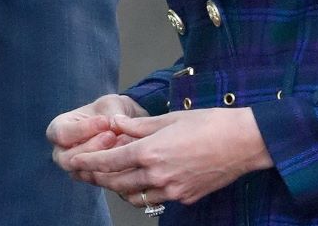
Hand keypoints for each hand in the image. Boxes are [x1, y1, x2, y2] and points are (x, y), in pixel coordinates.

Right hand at [47, 94, 147, 181]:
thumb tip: (113, 127)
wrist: (122, 124)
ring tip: (122, 143)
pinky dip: (113, 169)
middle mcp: (61, 152)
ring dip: (103, 160)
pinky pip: (99, 181)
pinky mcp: (91, 178)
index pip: (62, 134)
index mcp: (57, 129)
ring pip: (84, 172)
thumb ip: (110, 115)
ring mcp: (75, 169)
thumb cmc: (109, 110)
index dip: (83, 129)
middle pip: (67, 159)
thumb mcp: (109, 104)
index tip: (105, 121)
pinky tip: (127, 156)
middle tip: (112, 136)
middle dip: (91, 148)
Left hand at [68, 107, 273, 207]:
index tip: (74, 162)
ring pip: (135, 195)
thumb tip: (116, 124)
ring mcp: (172, 190)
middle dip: (98, 178)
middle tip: (84, 173)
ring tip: (109, 178)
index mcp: (151, 151)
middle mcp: (158, 175)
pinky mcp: (184, 198)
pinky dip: (142, 192)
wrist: (243, 143)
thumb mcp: (170, 118)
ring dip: (119, 187)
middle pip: (118, 182)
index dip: (89, 162)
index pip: (110, 161)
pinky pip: (155, 198)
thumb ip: (139, 125)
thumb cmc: (209, 123)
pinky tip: (140, 181)